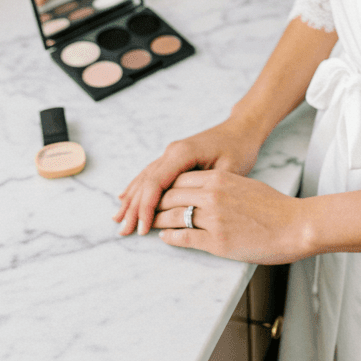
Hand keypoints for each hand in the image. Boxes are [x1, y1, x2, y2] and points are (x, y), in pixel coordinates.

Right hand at [114, 119, 261, 235]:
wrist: (242, 129)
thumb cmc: (239, 148)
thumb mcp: (229, 169)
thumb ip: (206, 187)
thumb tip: (188, 207)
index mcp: (183, 153)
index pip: (157, 183)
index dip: (147, 208)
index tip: (142, 229)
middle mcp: (172, 151)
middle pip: (146, 182)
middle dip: (134, 208)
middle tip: (123, 232)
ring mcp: (171, 153)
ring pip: (145, 177)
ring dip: (131, 199)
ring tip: (118, 220)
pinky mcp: (174, 157)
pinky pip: (151, 174)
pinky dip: (138, 187)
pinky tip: (126, 198)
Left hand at [151, 169, 309, 263]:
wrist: (294, 224)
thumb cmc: (274, 206)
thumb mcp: (245, 184)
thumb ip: (223, 185)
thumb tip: (206, 190)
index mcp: (221, 178)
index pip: (181, 179)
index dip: (164, 187)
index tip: (156, 193)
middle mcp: (213, 195)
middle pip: (172, 195)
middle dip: (154, 203)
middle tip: (142, 209)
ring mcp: (213, 219)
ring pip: (173, 216)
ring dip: (157, 220)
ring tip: (147, 223)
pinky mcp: (216, 241)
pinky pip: (184, 237)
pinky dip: (170, 237)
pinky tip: (164, 237)